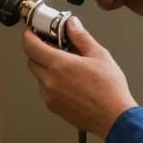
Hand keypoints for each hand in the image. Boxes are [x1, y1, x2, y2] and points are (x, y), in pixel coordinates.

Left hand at [22, 19, 136, 138]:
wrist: (114, 118)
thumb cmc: (109, 90)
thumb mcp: (99, 55)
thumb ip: (81, 37)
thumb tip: (72, 24)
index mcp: (59, 65)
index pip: (30, 45)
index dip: (29, 34)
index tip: (32, 30)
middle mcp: (50, 81)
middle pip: (32, 60)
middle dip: (39, 49)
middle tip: (53, 44)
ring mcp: (50, 96)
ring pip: (38, 75)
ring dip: (46, 66)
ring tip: (66, 64)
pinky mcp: (53, 107)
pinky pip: (45, 89)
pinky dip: (51, 81)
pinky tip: (69, 80)